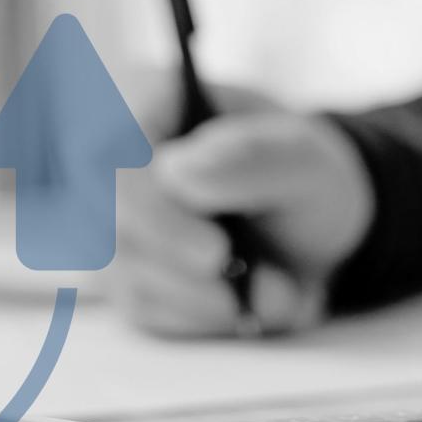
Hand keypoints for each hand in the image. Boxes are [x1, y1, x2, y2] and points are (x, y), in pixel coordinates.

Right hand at [114, 113, 371, 336]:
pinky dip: (206, 317)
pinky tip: (249, 303)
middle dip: (193, 275)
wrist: (312, 227)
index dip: (155, 213)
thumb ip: (252, 157)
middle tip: (274, 293)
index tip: (216, 254)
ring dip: (211, 301)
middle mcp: (113, 163)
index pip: (109, 158)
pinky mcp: (126, 275)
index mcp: (149, 104)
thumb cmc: (302, 174)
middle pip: (111, 230)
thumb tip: (179, 171)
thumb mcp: (304, 158)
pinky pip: (148, 311)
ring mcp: (113, 224)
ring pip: (130, 280)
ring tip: (285, 294)